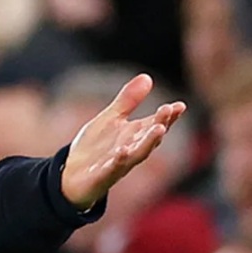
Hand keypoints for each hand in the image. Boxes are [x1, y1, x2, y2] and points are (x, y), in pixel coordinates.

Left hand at [61, 74, 185, 210]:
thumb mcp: (110, 119)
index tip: (179, 105)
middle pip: (149, 137)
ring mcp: (119, 164)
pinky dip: (119, 160)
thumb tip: (147, 77)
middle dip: (160, 124)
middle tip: (168, 110)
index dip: (168, 116)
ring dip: (149, 142)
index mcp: (135, 135)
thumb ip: (128, 101)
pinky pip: (113, 168)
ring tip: (159, 129)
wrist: (71, 174)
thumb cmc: (95, 146)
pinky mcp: (103, 176)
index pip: (155, 123)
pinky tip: (122, 151)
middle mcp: (132, 150)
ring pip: (138, 154)